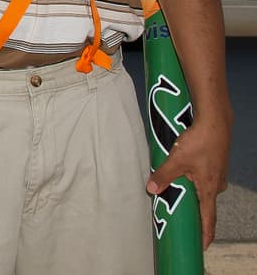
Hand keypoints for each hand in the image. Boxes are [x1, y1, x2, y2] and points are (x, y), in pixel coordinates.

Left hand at [146, 114, 230, 247]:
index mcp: (209, 189)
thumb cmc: (200, 141)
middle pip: (203, 204)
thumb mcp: (177, 159)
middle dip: (191, 211)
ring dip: (189, 192)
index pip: (208, 218)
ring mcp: (216, 174)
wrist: (215, 121)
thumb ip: (163, 175)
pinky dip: (191, 180)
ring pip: (201, 189)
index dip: (204, 234)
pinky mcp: (213, 164)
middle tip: (180, 219)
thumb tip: (151, 189)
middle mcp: (216, 185)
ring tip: (176, 195)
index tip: (201, 246)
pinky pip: (201, 178)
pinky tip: (181, 174)